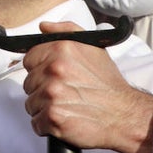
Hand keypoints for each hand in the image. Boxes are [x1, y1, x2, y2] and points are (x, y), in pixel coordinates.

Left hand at [20, 21, 152, 152]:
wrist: (124, 114)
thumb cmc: (108, 83)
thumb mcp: (93, 47)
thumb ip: (66, 31)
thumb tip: (43, 27)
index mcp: (61, 50)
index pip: (29, 58)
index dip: (39, 69)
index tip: (52, 76)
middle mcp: (54, 70)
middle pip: (28, 83)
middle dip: (42, 90)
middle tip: (64, 93)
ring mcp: (52, 94)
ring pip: (31, 104)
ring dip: (44, 108)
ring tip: (66, 106)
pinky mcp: (53, 117)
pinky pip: (36, 123)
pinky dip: (47, 125)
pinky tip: (64, 119)